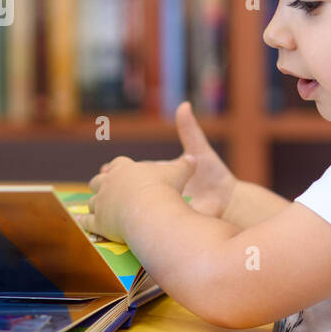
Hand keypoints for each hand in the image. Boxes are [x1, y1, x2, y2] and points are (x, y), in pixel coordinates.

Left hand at [78, 154, 195, 243]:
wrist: (150, 210)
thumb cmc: (163, 188)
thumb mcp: (178, 172)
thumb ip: (185, 165)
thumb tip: (195, 158)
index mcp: (125, 168)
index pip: (118, 164)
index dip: (119, 167)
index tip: (118, 170)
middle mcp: (108, 183)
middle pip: (98, 180)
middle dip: (101, 184)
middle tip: (106, 188)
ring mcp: (101, 203)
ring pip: (92, 201)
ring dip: (95, 204)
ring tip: (98, 207)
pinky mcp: (98, 221)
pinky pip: (87, 221)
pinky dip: (84, 221)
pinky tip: (82, 222)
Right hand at [94, 102, 236, 218]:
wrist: (229, 200)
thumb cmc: (214, 174)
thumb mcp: (199, 151)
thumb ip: (189, 130)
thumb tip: (183, 104)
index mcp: (160, 174)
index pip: (134, 172)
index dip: (118, 172)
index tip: (105, 170)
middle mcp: (157, 192)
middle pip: (132, 192)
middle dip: (115, 192)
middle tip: (101, 190)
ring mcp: (162, 208)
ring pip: (139, 210)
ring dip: (125, 210)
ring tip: (110, 210)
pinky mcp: (170, 222)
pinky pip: (153, 226)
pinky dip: (143, 226)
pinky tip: (131, 227)